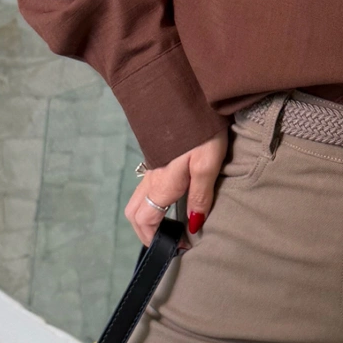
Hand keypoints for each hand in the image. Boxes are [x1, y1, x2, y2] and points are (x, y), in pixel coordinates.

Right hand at [124, 125, 228, 245]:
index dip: (155, 240)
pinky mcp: (158, 157)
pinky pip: (147, 186)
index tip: (177, 248)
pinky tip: (171, 201)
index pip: (145, 221)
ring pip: (138, 199)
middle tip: (169, 242)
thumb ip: (200, 196)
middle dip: (146, 233)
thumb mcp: (208, 165)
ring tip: (171, 225)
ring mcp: (152, 167)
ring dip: (148, 217)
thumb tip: (193, 226)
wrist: (189, 93)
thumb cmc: (201, 130)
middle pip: (135, 213)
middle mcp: (151, 178)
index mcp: (161, 184)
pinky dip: (153, 202)